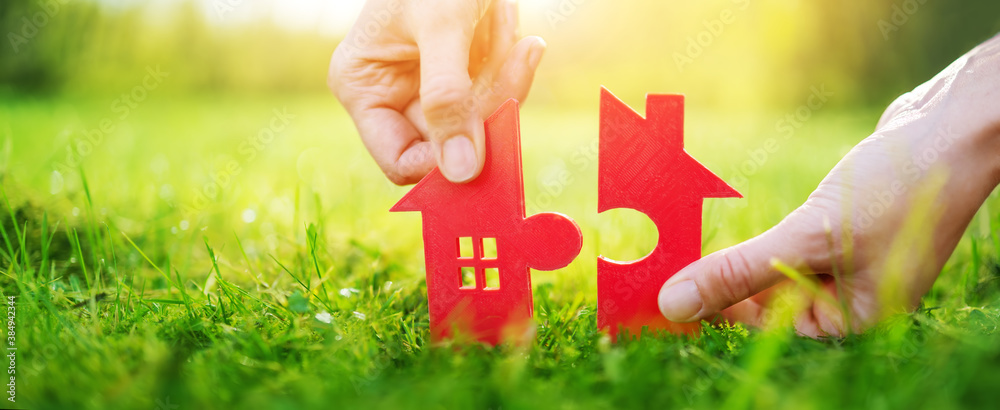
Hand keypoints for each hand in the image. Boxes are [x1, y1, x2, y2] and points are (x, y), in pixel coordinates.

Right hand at [328, 0, 545, 184]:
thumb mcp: (439, 28)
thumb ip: (447, 99)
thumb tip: (461, 172)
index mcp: (364, 88)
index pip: (403, 161)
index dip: (444, 162)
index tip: (487, 144)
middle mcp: (392, 94)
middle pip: (451, 140)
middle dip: (488, 103)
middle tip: (519, 56)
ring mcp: (429, 85)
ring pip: (481, 118)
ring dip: (504, 76)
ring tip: (505, 22)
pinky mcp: (463, 72)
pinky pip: (496, 90)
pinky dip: (509, 61)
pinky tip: (509, 24)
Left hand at [658, 34, 999, 336]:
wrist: (951, 128)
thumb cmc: (896, 189)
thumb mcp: (809, 237)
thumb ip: (738, 272)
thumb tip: (674, 303)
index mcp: (849, 321)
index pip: (760, 328)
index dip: (708, 311)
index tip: (656, 297)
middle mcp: (844, 301)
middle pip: (759, 302)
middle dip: (711, 283)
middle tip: (655, 268)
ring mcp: (839, 266)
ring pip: (765, 270)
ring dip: (726, 258)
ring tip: (673, 247)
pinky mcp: (832, 233)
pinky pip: (778, 243)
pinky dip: (750, 236)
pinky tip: (713, 231)